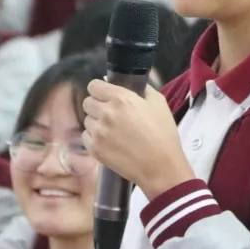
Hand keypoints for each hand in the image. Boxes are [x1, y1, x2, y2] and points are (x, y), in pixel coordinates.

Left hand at [82, 80, 195, 199]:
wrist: (161, 167)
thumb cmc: (163, 135)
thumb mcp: (159, 103)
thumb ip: (141, 88)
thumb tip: (125, 81)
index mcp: (121, 98)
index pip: (94, 86)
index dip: (100, 90)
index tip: (105, 95)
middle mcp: (106, 113)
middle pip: (87, 102)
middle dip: (98, 106)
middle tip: (111, 114)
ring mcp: (98, 132)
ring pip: (87, 120)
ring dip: (96, 123)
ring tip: (113, 131)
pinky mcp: (94, 149)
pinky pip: (86, 137)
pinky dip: (95, 138)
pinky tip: (110, 142)